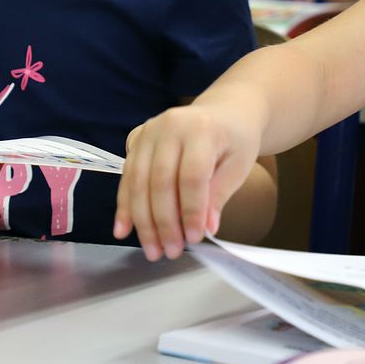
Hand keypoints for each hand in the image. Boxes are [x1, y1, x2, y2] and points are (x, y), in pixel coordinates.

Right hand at [112, 103, 262, 260]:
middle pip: (160, 180)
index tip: (194, 238)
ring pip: (138, 181)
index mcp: (201, 129)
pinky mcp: (137, 138)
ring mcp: (149, 130)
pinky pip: (127, 176)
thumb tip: (205, 228)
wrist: (226, 112)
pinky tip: (125, 230)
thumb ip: (219, 195)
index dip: (191, 210)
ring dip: (142, 220)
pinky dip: (125, 205)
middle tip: (169, 251)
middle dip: (163, 222)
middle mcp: (170, 125)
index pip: (192, 176)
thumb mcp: (239, 166)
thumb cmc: (236, 140)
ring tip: (151, 249)